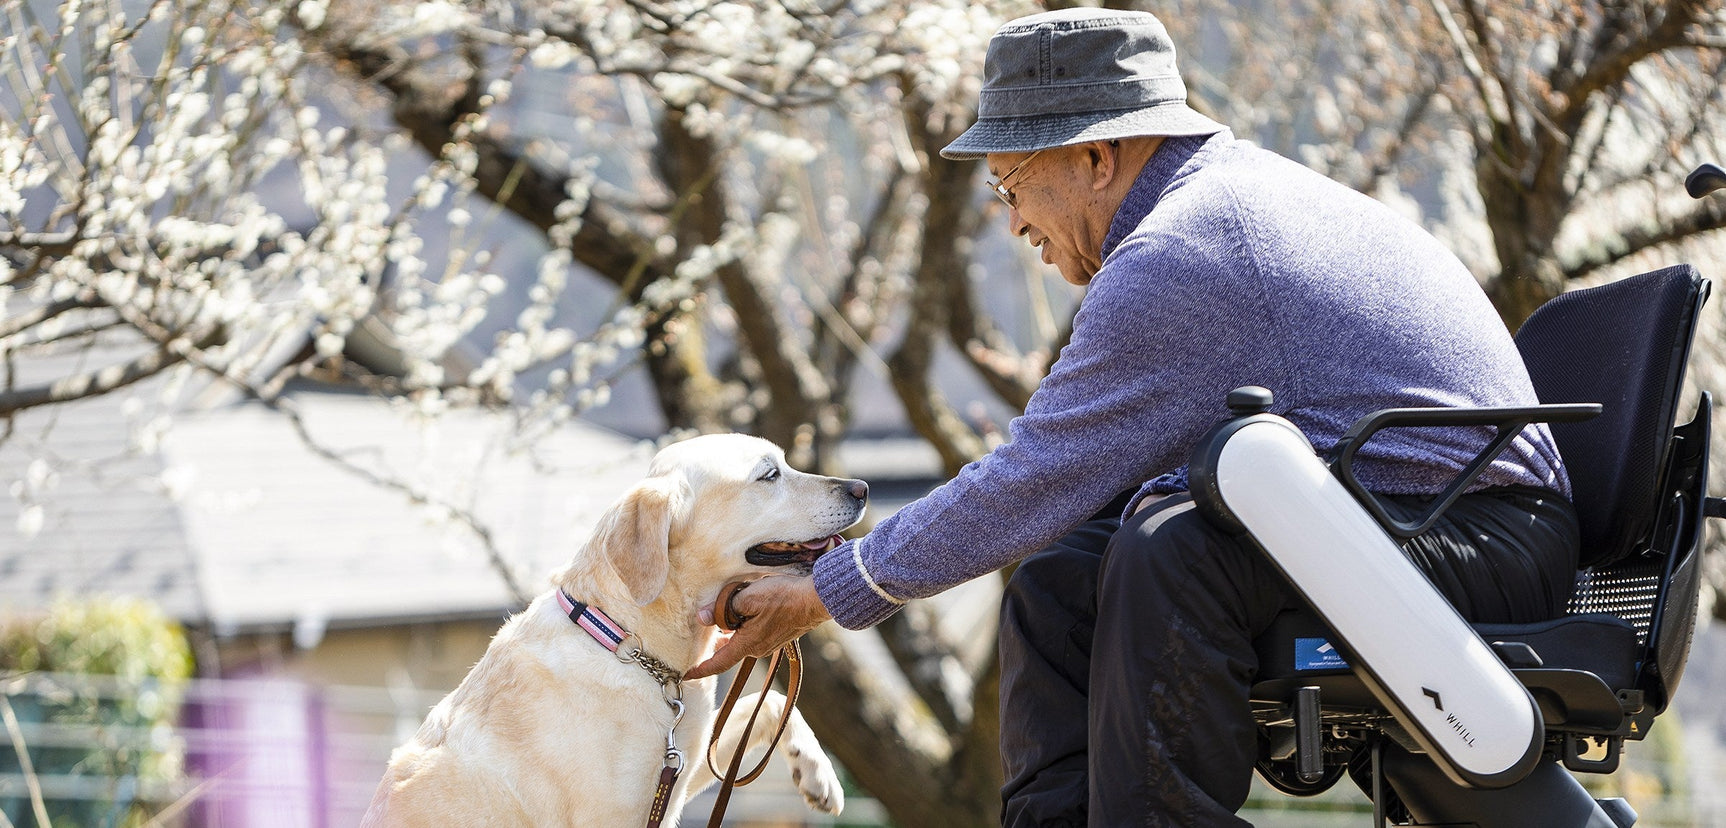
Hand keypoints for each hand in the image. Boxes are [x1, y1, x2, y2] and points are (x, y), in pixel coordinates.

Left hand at [686, 574, 830, 679]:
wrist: (816, 599)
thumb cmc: (784, 597)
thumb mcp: (748, 597)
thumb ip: (723, 608)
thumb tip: (702, 617)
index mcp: (748, 644)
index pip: (718, 664)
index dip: (700, 670)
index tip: (686, 674)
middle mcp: (758, 649)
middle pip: (729, 650)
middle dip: (714, 644)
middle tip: (700, 634)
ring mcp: (770, 644)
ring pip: (742, 640)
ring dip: (730, 632)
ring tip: (722, 615)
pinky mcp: (778, 636)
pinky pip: (753, 635)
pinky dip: (743, 627)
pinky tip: (743, 611)